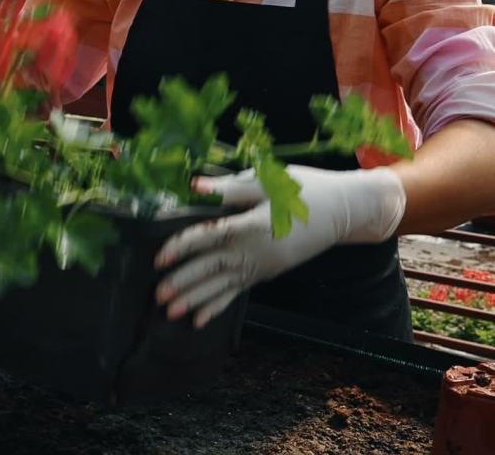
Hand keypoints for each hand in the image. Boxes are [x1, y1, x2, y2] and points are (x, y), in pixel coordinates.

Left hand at [154, 165, 405, 328]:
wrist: (342, 211)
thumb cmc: (304, 189)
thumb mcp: (267, 181)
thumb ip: (229, 188)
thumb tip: (195, 186)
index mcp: (252, 225)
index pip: (210, 236)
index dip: (183, 246)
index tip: (160, 257)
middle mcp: (255, 251)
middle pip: (213, 267)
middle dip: (184, 282)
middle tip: (158, 296)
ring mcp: (261, 266)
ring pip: (223, 285)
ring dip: (196, 299)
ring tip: (171, 312)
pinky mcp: (266, 272)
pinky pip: (238, 292)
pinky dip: (218, 306)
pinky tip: (199, 320)